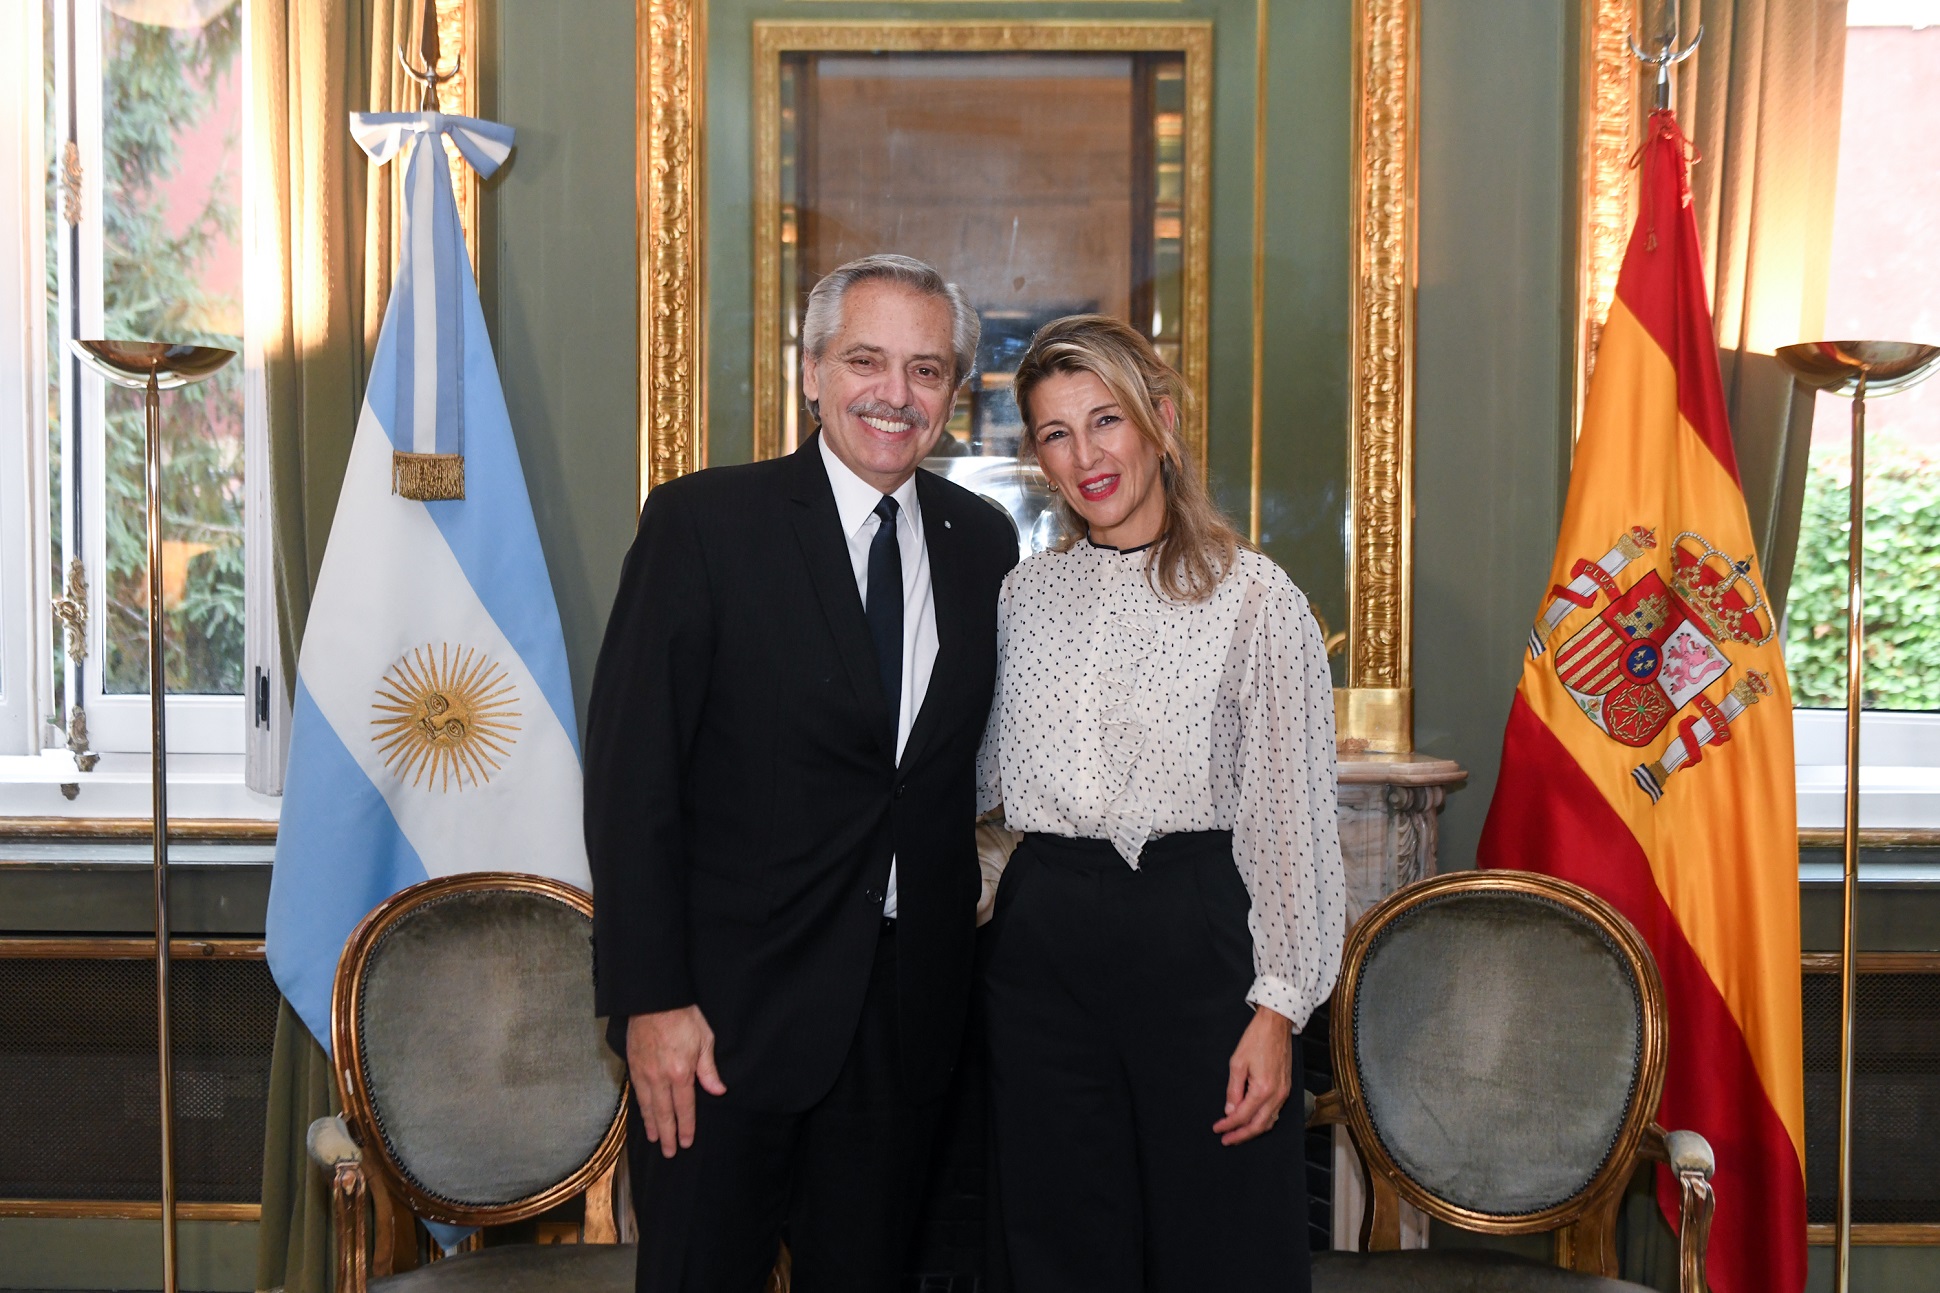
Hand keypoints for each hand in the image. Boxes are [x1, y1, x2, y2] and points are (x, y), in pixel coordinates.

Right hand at [626, 1005, 726, 1157]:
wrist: (654, 999)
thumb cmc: (683, 1015)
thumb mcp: (705, 1039)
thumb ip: (708, 1069)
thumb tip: (718, 1090)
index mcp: (680, 1073)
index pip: (684, 1108)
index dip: (685, 1128)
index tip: (686, 1143)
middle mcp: (660, 1077)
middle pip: (663, 1113)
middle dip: (667, 1135)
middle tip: (668, 1153)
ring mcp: (644, 1072)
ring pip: (647, 1106)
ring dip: (652, 1125)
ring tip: (655, 1139)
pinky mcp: (633, 1065)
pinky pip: (636, 1093)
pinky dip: (640, 1108)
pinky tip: (643, 1114)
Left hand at [1213, 1005, 1294, 1145]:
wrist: (1276, 1025)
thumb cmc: (1257, 1039)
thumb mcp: (1237, 1063)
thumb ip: (1233, 1090)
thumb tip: (1230, 1110)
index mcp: (1263, 1089)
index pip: (1243, 1116)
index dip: (1228, 1125)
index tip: (1217, 1129)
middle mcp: (1277, 1095)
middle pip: (1258, 1125)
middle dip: (1241, 1135)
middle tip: (1226, 1140)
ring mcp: (1284, 1093)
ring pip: (1269, 1122)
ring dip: (1253, 1131)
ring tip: (1237, 1134)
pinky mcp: (1286, 1089)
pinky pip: (1275, 1112)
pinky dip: (1263, 1121)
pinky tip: (1253, 1121)